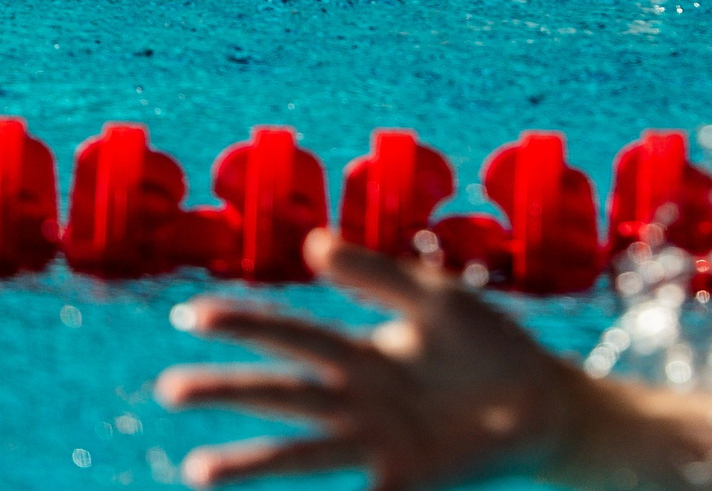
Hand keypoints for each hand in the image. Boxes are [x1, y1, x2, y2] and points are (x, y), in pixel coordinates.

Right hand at [158, 228, 586, 489]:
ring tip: (198, 471)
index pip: (294, 335)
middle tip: (169, 388)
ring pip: (302, 453)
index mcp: (362, 352)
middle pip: (282, 395)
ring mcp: (376, 444)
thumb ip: (379, 274)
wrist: (542, 400)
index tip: (191, 314)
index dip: (246, 324)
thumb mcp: (438, 299)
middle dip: (227, 392)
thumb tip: (311, 244)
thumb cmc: (487, 345)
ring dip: (251, 463)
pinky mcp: (405, 479)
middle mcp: (356, 401)